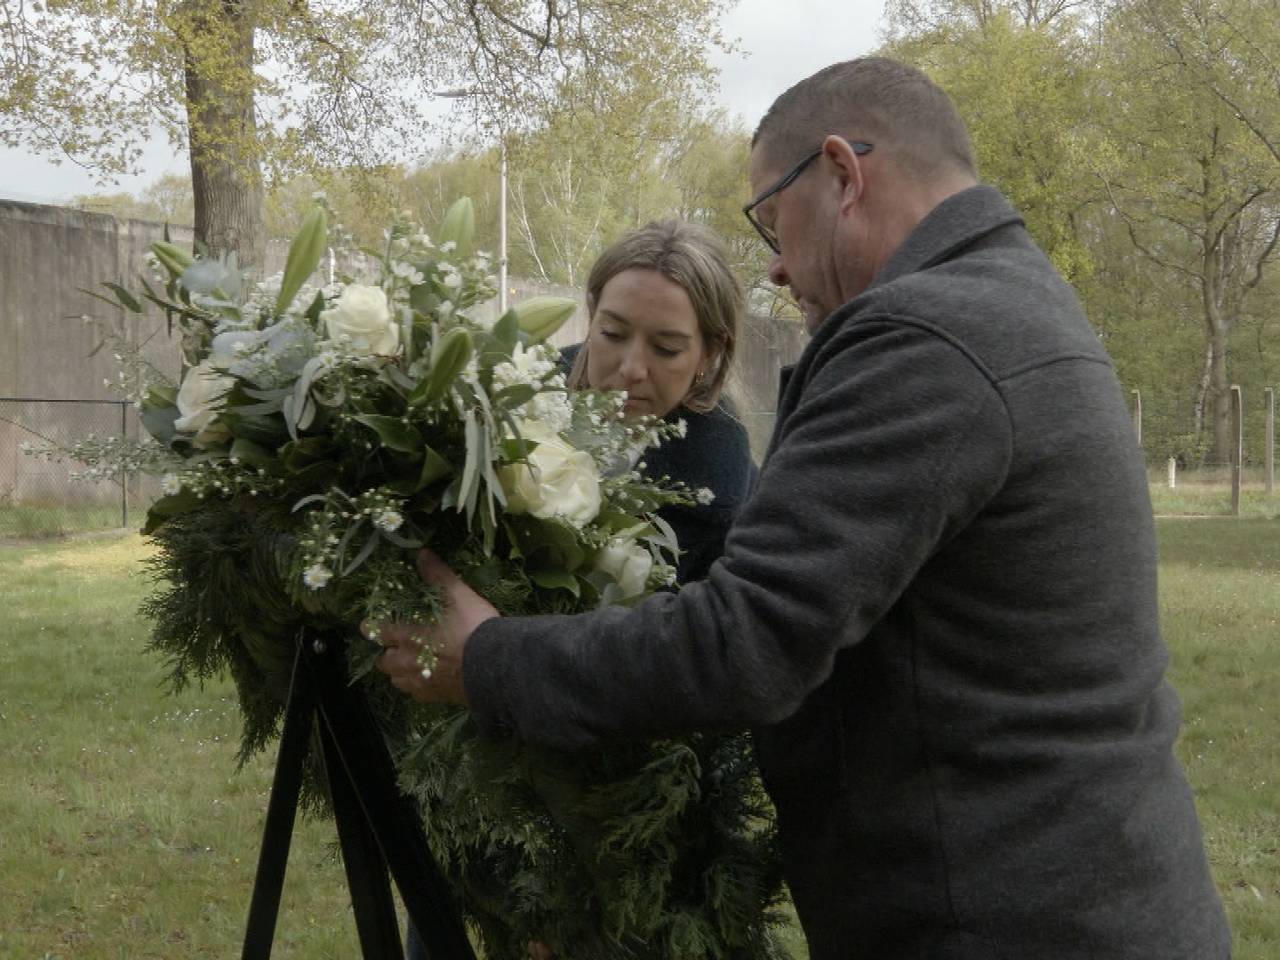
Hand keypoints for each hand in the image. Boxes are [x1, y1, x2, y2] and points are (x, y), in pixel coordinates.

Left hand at [369, 548, 498, 704]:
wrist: (494, 666)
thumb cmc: (472, 627)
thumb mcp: (458, 595)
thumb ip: (437, 575)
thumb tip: (422, 553)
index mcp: (406, 635)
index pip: (375, 632)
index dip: (371, 628)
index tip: (370, 625)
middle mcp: (406, 661)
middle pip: (383, 661)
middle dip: (388, 653)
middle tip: (399, 645)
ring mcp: (420, 682)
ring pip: (397, 680)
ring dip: (400, 672)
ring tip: (412, 663)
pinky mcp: (435, 697)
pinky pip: (416, 695)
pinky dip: (418, 686)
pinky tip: (429, 680)